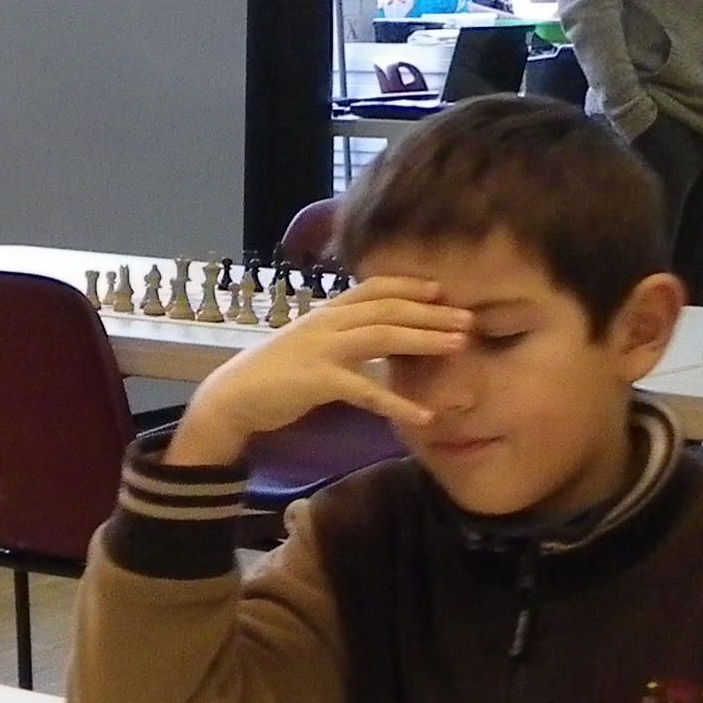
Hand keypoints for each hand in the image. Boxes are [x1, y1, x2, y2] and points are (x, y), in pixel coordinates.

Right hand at [164, 276, 471, 466]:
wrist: (232, 397)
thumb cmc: (274, 373)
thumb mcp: (309, 343)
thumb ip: (341, 335)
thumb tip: (375, 336)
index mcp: (327, 311)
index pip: (374, 288)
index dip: (410, 286)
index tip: (442, 290)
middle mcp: (327, 322)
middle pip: (388, 309)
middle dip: (432, 312)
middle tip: (470, 319)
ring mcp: (321, 348)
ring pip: (382, 336)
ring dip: (425, 340)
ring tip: (460, 346)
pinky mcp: (316, 380)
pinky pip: (366, 390)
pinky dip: (397, 403)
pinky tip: (423, 416)